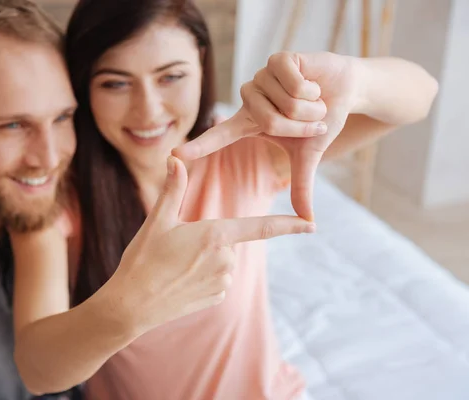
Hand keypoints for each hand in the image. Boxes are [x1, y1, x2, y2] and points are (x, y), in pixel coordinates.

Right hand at [103, 156, 314, 333]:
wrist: (132, 305)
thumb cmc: (143, 260)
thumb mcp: (157, 221)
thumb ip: (172, 190)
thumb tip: (175, 159)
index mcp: (214, 235)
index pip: (260, 227)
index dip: (289, 225)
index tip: (312, 223)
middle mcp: (225, 259)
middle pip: (227, 241)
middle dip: (208, 240)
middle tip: (175, 249)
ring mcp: (222, 282)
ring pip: (222, 261)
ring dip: (205, 260)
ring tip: (174, 267)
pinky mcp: (216, 298)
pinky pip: (218, 281)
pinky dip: (203, 278)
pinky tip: (180, 282)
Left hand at [174, 52, 361, 220]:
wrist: (346, 91)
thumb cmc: (321, 122)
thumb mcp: (308, 156)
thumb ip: (301, 186)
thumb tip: (308, 222)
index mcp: (249, 122)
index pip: (219, 136)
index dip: (199, 146)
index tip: (174, 155)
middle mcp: (250, 99)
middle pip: (271, 122)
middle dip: (301, 124)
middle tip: (311, 117)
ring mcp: (261, 77)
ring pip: (286, 104)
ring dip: (310, 107)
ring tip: (314, 99)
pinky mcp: (277, 60)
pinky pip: (295, 84)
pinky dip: (313, 89)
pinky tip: (314, 82)